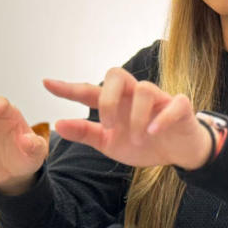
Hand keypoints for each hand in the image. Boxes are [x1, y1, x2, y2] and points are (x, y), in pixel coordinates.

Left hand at [43, 68, 212, 169]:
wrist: (179, 153)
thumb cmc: (143, 142)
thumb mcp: (110, 143)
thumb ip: (86, 133)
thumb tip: (57, 124)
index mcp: (116, 103)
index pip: (89, 90)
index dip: (68, 88)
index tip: (46, 83)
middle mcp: (135, 95)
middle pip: (117, 75)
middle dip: (107, 99)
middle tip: (108, 125)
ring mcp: (159, 99)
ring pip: (145, 89)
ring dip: (136, 117)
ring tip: (137, 139)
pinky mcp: (181, 107)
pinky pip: (173, 104)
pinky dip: (162, 118)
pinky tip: (153, 133)